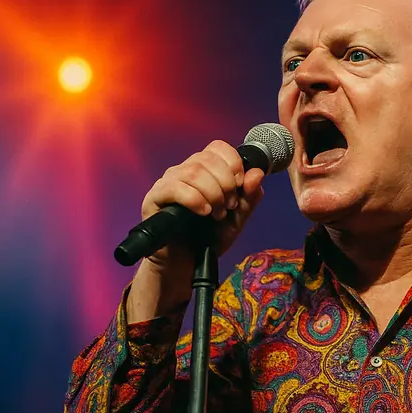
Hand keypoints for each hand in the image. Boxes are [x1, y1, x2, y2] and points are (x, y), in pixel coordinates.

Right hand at [127, 140, 264, 321]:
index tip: (240, 185)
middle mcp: (184, 171)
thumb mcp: (236, 220)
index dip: (233, 162)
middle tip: (229, 206)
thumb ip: (248, 198)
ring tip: (217, 214)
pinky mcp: (154, 198)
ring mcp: (168, 183)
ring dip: (212, 192)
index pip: (218, 147)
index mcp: (204, 171)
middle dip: (226, 182)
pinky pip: (174, 187)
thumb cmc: (207, 239)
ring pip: (192, 170)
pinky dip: (195, 199)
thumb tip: (257, 173)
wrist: (186, 264)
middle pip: (207, 158)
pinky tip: (203, 212)